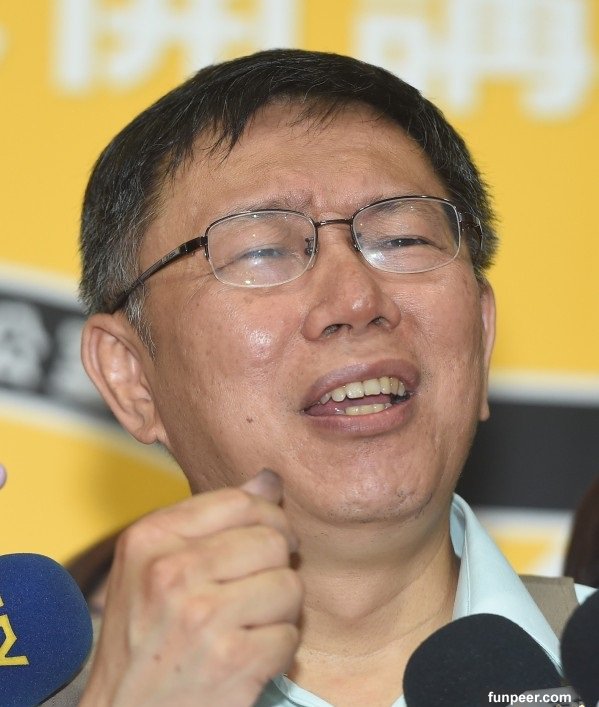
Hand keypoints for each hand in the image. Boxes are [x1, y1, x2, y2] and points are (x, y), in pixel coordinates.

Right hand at [79, 469, 301, 706]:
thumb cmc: (143, 636)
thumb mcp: (154, 566)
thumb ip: (210, 519)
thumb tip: (268, 479)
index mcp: (151, 538)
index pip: (241, 501)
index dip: (269, 516)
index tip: (269, 537)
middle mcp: (172, 573)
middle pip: (272, 540)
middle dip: (277, 565)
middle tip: (257, 588)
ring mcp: (202, 618)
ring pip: (289, 585)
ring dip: (280, 609)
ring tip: (250, 622)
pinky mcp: (231, 662)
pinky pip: (290, 635)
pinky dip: (277, 649)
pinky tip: (248, 655)